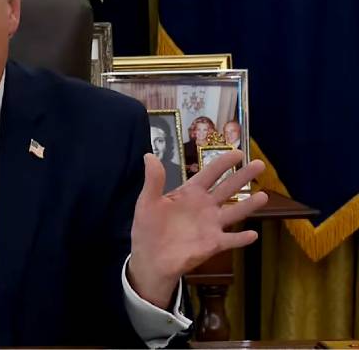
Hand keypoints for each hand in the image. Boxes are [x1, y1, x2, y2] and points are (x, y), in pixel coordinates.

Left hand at [128, 150, 267, 307]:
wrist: (149, 258)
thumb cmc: (148, 228)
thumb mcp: (147, 202)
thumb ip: (154, 180)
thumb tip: (149, 155)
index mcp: (190, 193)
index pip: (209, 174)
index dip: (223, 163)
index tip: (238, 152)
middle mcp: (204, 206)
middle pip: (227, 188)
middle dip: (243, 177)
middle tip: (259, 164)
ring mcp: (211, 225)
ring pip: (235, 212)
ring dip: (249, 205)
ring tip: (264, 196)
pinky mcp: (213, 244)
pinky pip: (231, 240)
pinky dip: (241, 238)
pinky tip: (253, 234)